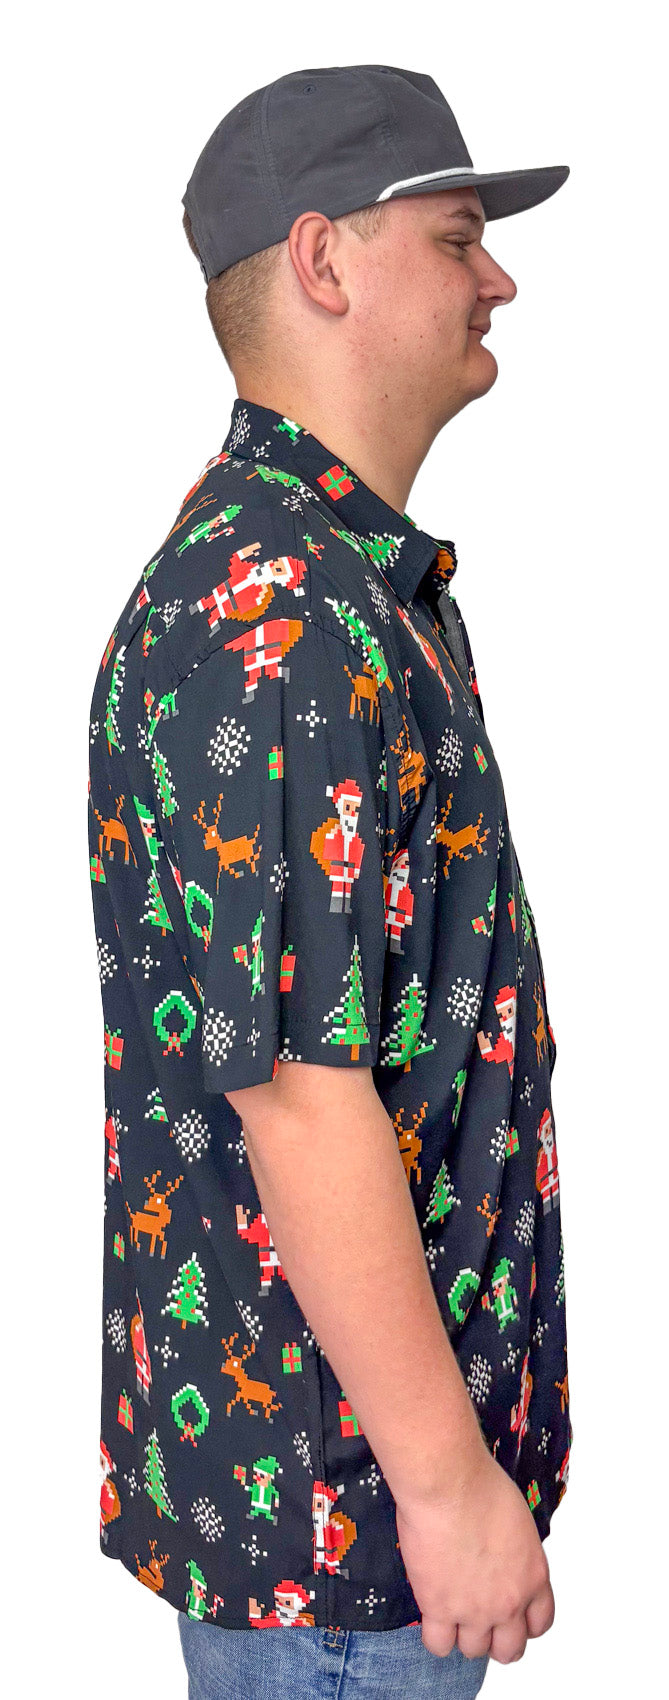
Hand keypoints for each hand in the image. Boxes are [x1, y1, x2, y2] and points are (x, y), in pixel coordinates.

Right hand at [394, 1447, 554, 1662]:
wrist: (450, 1485)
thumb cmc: (481, 1487)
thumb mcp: (518, 1521)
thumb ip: (516, 1553)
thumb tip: (503, 1557)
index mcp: (534, 1576)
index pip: (540, 1622)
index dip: (524, 1625)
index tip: (512, 1619)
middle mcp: (509, 1601)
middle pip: (510, 1649)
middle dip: (497, 1640)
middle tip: (481, 1623)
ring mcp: (475, 1610)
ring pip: (473, 1651)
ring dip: (464, 1636)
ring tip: (452, 1615)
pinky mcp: (439, 1608)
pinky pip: (438, 1644)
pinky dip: (435, 1636)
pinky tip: (431, 1616)